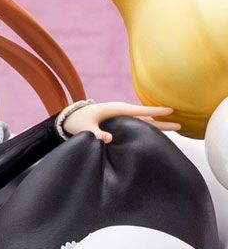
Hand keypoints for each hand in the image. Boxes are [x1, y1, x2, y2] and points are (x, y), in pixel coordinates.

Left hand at [62, 101, 180, 142]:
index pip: (138, 111)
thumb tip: (110, 139)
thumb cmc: (76, 122)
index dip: (154, 112)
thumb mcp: (85, 128)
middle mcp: (119, 112)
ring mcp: (119, 117)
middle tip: (180, 123)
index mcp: (114, 110)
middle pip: (145, 117)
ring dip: (156, 124)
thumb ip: (96, 134)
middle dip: (161, 120)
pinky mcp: (117, 122)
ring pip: (142, 121)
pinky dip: (147, 127)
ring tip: (173, 128)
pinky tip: (155, 133)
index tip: (170, 111)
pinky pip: (135, 124)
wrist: (68, 118)